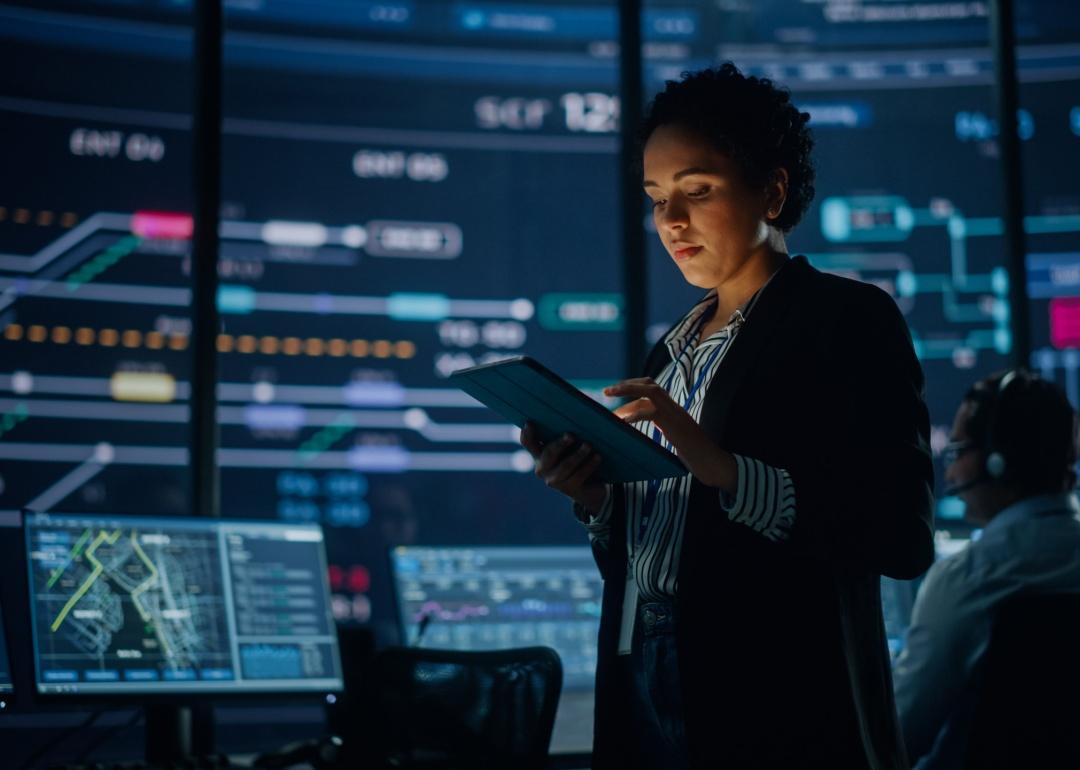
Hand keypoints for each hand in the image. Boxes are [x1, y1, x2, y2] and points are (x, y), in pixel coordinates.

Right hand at [519, 422, 606, 514]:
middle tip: (571, 435)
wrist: (589, 486)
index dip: (527, 434)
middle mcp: (542, 468)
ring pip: (565, 466)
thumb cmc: (576, 456)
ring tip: (589, 445)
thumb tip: (578, 414)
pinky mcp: (569, 489)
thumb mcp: (569, 445)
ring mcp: (555, 480)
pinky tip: (597, 457)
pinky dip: (589, 465)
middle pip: (548, 454)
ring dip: (578, 455)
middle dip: (560, 444)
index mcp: (539, 453)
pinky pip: (579, 475)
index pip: (528, 443)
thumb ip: (567, 433)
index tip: (530, 423)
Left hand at [604, 377, 737, 491]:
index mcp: (675, 411)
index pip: (653, 390)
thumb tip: (645, 432)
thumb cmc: (697, 457)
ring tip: (609, 394)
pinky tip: (622, 422)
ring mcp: (676, 415)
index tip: (618, 393)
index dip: (634, 389)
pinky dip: (634, 414)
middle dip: (628, 384)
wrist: (715, 465)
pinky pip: (651, 413)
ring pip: (650, 391)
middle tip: (608, 390)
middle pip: (650, 384)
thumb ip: (665, 431)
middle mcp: (675, 408)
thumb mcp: (677, 440)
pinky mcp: (674, 426)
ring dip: (627, 390)